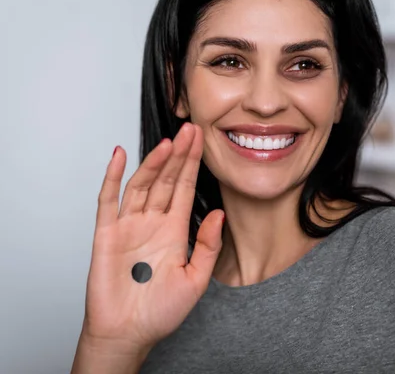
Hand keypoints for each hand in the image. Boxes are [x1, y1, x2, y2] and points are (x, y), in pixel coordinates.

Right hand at [80, 123, 222, 351]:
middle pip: (167, 180)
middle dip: (179, 154)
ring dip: (154, 162)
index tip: (201, 140)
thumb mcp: (195, 280)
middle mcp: (152, 223)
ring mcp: (129, 226)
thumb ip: (207, 246)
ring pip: (142, 185)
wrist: (128, 334)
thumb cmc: (160, 312)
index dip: (193, 164)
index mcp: (174, 231)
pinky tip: (119, 156)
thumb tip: (218, 214)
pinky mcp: (107, 234)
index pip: (186, 188)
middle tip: (190, 129)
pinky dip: (112, 177)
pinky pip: (108, 200)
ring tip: (168, 142)